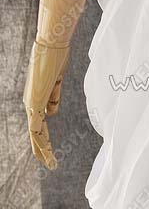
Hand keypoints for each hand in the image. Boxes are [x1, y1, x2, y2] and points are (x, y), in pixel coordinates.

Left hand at [23, 40, 69, 169]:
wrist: (52, 44)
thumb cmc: (56, 57)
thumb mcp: (57, 81)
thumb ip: (54, 97)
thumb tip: (51, 113)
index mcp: (36, 97)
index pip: (39, 123)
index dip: (44, 138)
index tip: (51, 151)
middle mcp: (30, 102)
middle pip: (35, 132)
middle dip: (42, 149)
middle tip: (50, 164)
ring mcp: (31, 103)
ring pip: (35, 133)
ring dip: (43, 150)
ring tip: (51, 164)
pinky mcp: (34, 102)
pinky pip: (36, 127)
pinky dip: (41, 141)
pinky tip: (46, 153)